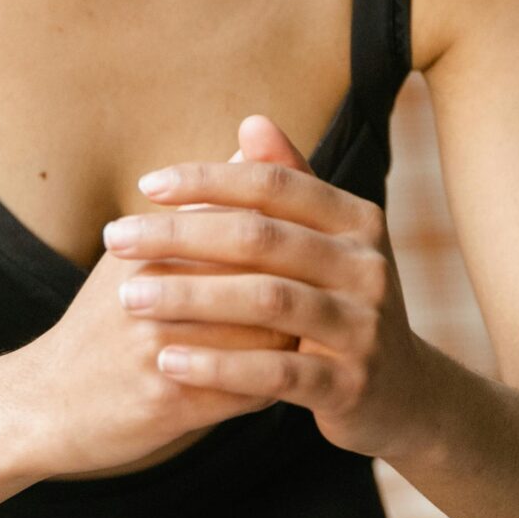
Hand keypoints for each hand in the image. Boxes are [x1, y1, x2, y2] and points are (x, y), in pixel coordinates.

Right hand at [0, 134, 299, 478]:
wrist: (43, 402)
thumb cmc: (106, 319)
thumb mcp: (141, 248)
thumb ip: (207, 199)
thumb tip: (260, 137)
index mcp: (154, 244)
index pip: (245, 228)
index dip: (286, 242)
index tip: (310, 253)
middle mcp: (156, 288)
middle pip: (260, 279)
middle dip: (298, 290)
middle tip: (322, 298)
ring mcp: (161, 346)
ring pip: (263, 338)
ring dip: (291, 341)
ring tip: (306, 340)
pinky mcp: (169, 402)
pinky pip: (246, 392)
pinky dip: (268, 387)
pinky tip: (278, 385)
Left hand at [102, 113, 440, 458]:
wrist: (403, 396)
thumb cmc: (341, 304)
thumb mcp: (325, 243)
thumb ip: (289, 185)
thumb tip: (251, 121)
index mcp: (357, 221)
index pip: (273, 184)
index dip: (207, 180)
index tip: (146, 185)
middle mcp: (368, 266)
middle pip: (261, 237)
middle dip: (181, 235)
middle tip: (116, 238)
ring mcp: (363, 328)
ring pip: (267, 301)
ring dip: (190, 296)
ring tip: (129, 296)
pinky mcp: (350, 386)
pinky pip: (275, 374)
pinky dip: (218, 367)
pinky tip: (167, 361)